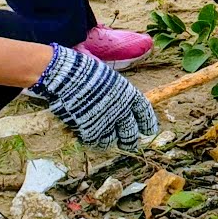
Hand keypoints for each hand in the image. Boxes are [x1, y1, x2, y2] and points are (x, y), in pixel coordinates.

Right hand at [31, 45, 157, 148]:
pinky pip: (95, 142)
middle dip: (130, 141)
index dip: (147, 123)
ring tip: (105, 140)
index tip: (149, 131)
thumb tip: (120, 104)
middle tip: (129, 145)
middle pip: (130, 133)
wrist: (68, 77)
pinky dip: (92, 140)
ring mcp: (106, 123)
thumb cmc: (86, 73)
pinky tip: (87, 136)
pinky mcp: (90, 131)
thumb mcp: (110, 79)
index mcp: (129, 95)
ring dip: (109, 141)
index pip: (144, 113)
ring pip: (112, 141)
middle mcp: (122, 111)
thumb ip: (117, 94)